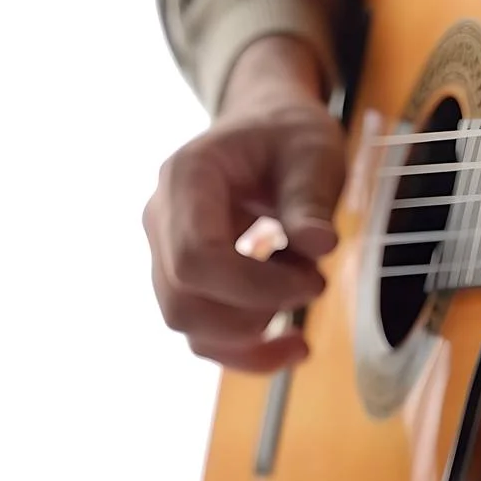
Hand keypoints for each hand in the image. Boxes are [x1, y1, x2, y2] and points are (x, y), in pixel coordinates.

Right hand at [144, 36, 344, 371]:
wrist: (266, 128)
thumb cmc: (288, 136)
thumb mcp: (313, 152)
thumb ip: (311, 197)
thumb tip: (319, 245)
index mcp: (186, 178)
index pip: (196, 258)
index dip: (255, 287)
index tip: (314, 280)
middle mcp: (161, 219)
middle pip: (183, 302)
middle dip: (255, 313)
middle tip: (314, 284)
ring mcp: (164, 253)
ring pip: (189, 326)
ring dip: (253, 335)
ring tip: (305, 298)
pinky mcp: (183, 281)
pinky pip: (202, 334)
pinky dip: (247, 351)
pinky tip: (293, 345)